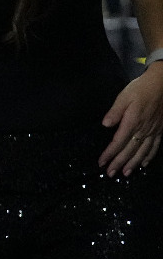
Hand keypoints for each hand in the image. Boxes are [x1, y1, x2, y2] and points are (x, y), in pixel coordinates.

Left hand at [99, 61, 162, 175]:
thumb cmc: (141, 89)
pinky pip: (155, 146)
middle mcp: (144, 130)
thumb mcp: (124, 97)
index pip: (118, 142)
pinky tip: (144, 164)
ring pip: (143, 151)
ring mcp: (154, 131)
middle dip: (119, 163)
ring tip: (126, 173)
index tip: (101, 162)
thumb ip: (115, 112)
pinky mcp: (160, 129)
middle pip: (130, 150)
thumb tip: (105, 124)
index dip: (109, 153)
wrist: (162, 84)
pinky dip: (149, 156)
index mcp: (132, 122)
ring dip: (133, 163)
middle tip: (110, 174)